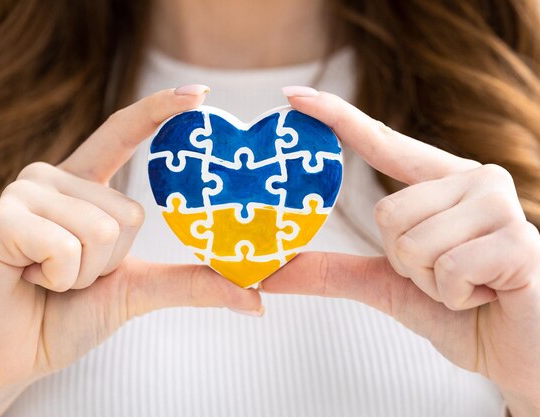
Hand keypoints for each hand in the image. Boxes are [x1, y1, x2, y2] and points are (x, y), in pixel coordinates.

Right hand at [0, 88, 261, 398]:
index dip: (160, 110)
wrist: (16, 355)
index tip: (200, 94)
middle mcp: (53, 176)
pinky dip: (60, 279)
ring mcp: (23, 192)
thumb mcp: (139, 290)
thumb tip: (257, 301)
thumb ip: (192, 284)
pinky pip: (66, 247)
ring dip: (85, 274)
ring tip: (50, 278)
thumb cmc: (70, 315)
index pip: (123, 131)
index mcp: (84, 183)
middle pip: (129, 213)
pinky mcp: (0, 218)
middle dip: (110, 263)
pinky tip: (30, 279)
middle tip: (71, 275)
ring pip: (101, 231)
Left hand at [261, 91, 539, 415]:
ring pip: (412, 242)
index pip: (383, 143)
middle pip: (387, 212)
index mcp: (443, 184)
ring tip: (470, 287)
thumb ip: (336, 273)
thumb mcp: (390, 287)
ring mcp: (501, 204)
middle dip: (404, 264)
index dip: (338, 118)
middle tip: (446, 278)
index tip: (294, 96)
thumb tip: (272, 274)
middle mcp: (474, 180)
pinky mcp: (519, 240)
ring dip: (430, 284)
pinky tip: (490, 295)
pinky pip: (447, 268)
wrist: (520, 355)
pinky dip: (455, 297)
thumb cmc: (461, 313)